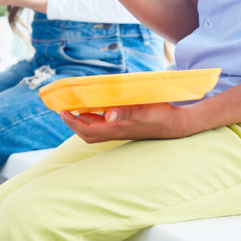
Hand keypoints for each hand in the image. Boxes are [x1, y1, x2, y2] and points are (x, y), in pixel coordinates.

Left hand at [59, 102, 196, 142]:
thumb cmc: (162, 116)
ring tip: (74, 107)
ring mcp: (122, 130)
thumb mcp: (145, 111)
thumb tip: (107, 114)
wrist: (179, 125)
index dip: (72, 122)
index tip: (62, 111)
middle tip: (63, 110)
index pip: (87, 130)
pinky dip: (95, 117)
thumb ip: (127, 111)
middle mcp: (117, 132)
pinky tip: (96, 107)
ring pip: (96, 130)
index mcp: (117, 129)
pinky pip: (105, 124)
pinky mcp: (127, 126)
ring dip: (83, 121)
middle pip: (88, 133)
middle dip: (74, 123)